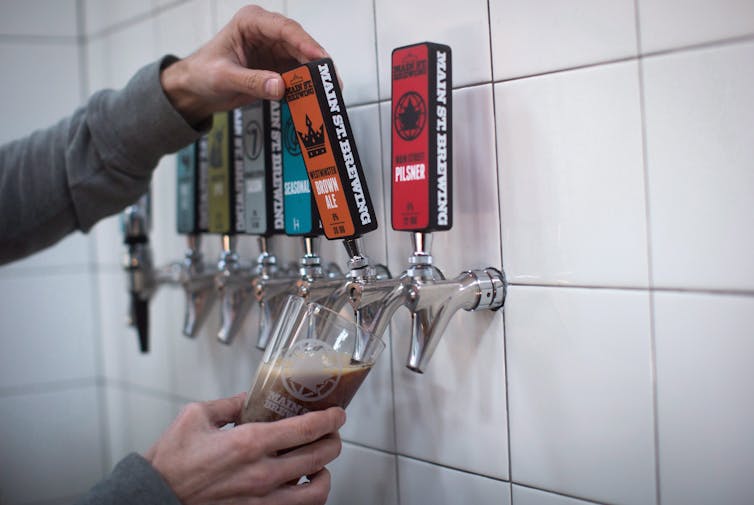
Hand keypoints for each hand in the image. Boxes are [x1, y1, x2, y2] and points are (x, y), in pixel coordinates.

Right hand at [144, 393, 344, 504]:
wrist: (154, 498)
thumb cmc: (170, 462)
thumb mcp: (197, 416)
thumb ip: (230, 404)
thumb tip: (250, 397)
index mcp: (250, 442)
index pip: (307, 428)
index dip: (330, 418)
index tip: (337, 413)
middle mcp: (262, 472)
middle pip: (320, 455)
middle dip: (333, 440)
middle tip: (331, 432)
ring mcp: (262, 499)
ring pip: (317, 490)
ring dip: (325, 473)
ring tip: (320, 463)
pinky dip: (308, 497)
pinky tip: (301, 486)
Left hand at [160, 5, 327, 126]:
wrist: (195, 89)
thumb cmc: (202, 73)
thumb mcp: (223, 77)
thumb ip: (252, 81)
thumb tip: (280, 86)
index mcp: (250, 22)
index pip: (284, 29)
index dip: (305, 43)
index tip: (319, 58)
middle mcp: (266, 33)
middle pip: (299, 44)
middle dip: (316, 62)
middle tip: (331, 79)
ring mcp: (274, 50)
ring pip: (303, 60)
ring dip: (315, 76)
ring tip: (328, 91)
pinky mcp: (278, 68)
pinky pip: (298, 76)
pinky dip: (306, 87)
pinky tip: (313, 97)